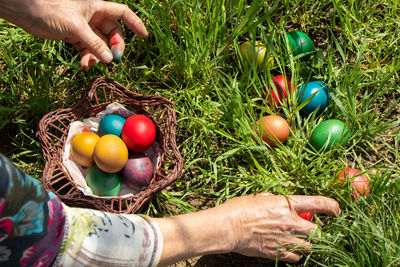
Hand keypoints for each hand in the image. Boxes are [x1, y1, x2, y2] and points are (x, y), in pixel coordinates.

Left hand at [0, 0, 147, 69]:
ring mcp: (84, 27)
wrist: (27, 12)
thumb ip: (94, 44)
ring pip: (100, 44)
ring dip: (98, 56)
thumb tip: (109, 60)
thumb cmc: (51, 10)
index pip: (122, 14)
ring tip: (91, 64)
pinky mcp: (74, 37)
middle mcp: (93, 16)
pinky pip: (88, 49)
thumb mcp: (76, 28)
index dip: (134, 24)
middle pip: (112, 33)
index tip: (144, 37)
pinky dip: (88, 58)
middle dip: (114, 47)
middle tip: (113, 59)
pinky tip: (84, 64)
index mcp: (97, 7)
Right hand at [155, 193, 339, 265]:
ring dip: (306, 244)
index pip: (319, 203)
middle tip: (308, 229)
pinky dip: (295, 254)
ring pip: (309, 247)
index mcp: (287, 204)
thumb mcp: (260, 197)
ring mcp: (285, 240)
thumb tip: (282, 202)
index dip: (332, 206)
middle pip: (317, 231)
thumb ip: (276, 200)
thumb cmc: (241, 208)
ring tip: (296, 240)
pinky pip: (296, 258)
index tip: (337, 209)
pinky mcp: (278, 253)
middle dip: (315, 231)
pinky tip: (288, 249)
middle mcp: (290, 223)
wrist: (229, 227)